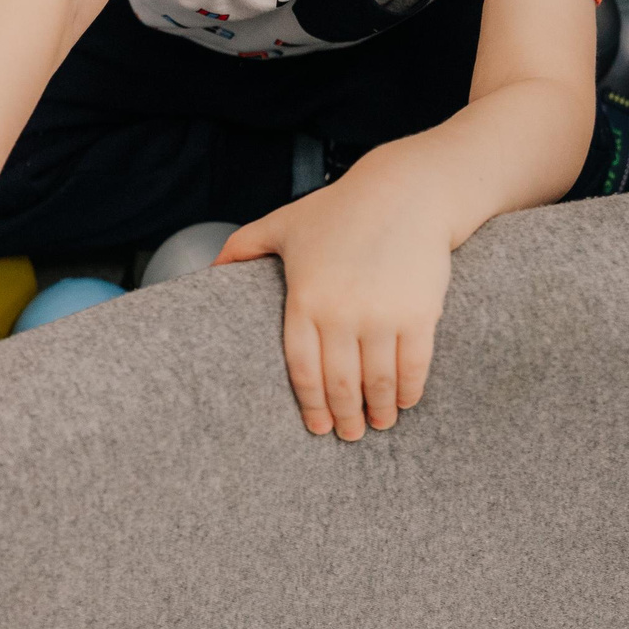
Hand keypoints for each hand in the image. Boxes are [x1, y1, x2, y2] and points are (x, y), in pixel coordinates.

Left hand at [212, 146, 460, 440]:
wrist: (405, 192)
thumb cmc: (340, 210)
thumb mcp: (284, 223)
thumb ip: (244, 246)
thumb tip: (209, 270)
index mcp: (305, 299)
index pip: (303, 370)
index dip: (311, 405)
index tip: (317, 426)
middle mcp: (341, 313)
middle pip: (341, 385)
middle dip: (345, 417)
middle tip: (347, 435)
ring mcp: (382, 316)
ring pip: (378, 383)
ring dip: (379, 411)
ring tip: (378, 423)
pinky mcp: (419, 315)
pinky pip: (413, 368)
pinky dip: (409, 392)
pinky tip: (405, 401)